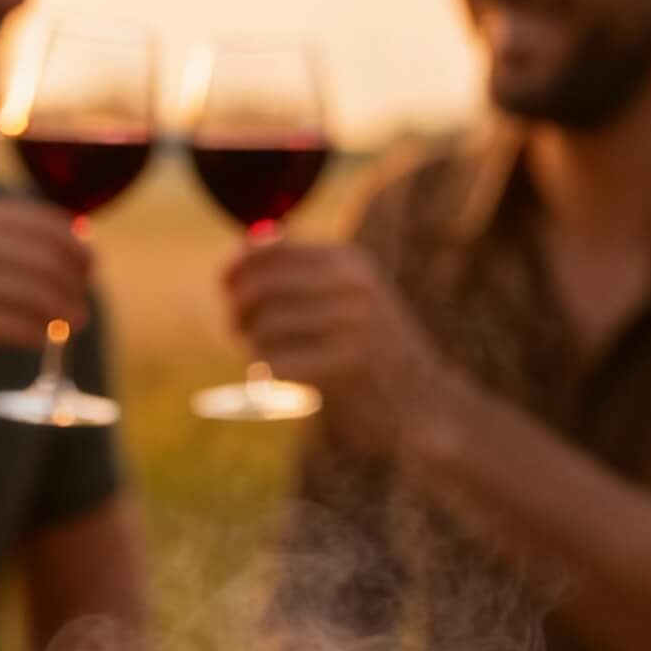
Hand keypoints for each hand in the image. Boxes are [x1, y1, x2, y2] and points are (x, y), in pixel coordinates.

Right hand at [0, 197, 91, 384]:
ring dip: (63, 311)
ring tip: (74, 323)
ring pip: (35, 292)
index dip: (78, 248)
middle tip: (84, 306)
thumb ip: (10, 243)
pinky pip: (13, 325)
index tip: (90, 270)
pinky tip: (42, 339)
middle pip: (46, 258)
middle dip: (75, 283)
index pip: (45, 223)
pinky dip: (35, 333)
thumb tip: (80, 249)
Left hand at [224, 238, 462, 457]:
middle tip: (237, 330)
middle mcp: (352, 285)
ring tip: (268, 360)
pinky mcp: (346, 367)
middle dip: (238, 311)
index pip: (272, 250)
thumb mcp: (347, 297)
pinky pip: (276, 364)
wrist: (425, 402)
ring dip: (255, 348)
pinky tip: (279, 381)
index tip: (225, 287)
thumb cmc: (373, 352)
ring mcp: (352, 325)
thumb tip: (241, 248)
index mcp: (349, 262)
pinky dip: (268, 375)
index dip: (238, 267)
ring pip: (264, 329)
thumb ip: (302, 274)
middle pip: (260, 289)